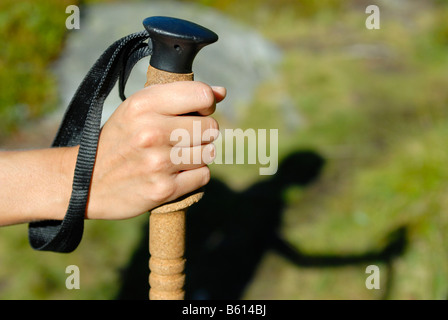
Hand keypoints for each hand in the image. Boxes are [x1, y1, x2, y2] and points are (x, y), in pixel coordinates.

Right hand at [85, 81, 225, 219]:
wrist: (84, 182)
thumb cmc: (118, 141)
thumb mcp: (137, 109)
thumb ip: (179, 96)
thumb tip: (222, 92)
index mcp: (143, 105)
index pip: (202, 96)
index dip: (207, 104)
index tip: (197, 111)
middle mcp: (151, 132)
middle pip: (210, 127)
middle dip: (202, 133)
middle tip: (181, 139)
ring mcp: (158, 162)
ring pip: (209, 153)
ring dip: (198, 156)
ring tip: (176, 157)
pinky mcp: (163, 189)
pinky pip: (203, 176)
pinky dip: (194, 176)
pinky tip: (175, 174)